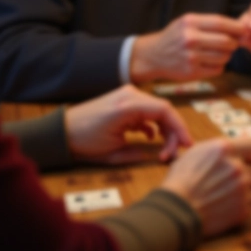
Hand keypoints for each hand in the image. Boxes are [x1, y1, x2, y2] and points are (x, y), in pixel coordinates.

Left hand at [65, 85, 193, 164]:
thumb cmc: (84, 141)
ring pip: (158, 111)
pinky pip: (148, 111)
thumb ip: (138, 152)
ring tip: (164, 151)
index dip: (180, 128)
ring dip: (166, 130)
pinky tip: (152, 139)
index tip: (187, 145)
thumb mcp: (113, 152)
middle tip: (175, 153)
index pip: (166, 110)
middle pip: (165, 110)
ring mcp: (128, 96)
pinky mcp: (125, 102)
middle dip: (174, 132)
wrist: (62, 132)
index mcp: (129, 105)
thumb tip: (157, 155)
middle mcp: (131, 95)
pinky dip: (155, 125)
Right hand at [130, 13, 243, 82]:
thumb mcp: (187, 22)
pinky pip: (217, 69)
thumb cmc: (176, 36)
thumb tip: (241, 28)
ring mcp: (191, 57)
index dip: (237, 27)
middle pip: (226, 41)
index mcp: (190, 22)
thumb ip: (210, 24)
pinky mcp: (191, 72)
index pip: (221, 23)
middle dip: (234, 43)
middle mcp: (190, 39)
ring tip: (218, 52)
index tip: (245, 30)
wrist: (153, 55)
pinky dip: (219, 66)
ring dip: (227, 55)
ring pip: (224, 56)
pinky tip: (210, 62)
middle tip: (232, 44)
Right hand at [161, 138, 250, 236]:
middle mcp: (237, 167)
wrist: (175, 210)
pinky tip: (227, 205)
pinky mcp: (243, 208)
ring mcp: (242, 188)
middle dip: (250, 175)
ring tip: (228, 194)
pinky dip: (243, 205)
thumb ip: (220, 148)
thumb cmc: (180, 181)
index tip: (248, 160)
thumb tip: (238, 144)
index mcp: (225, 149)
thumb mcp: (196, 153)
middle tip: (235, 181)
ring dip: (247, 190)